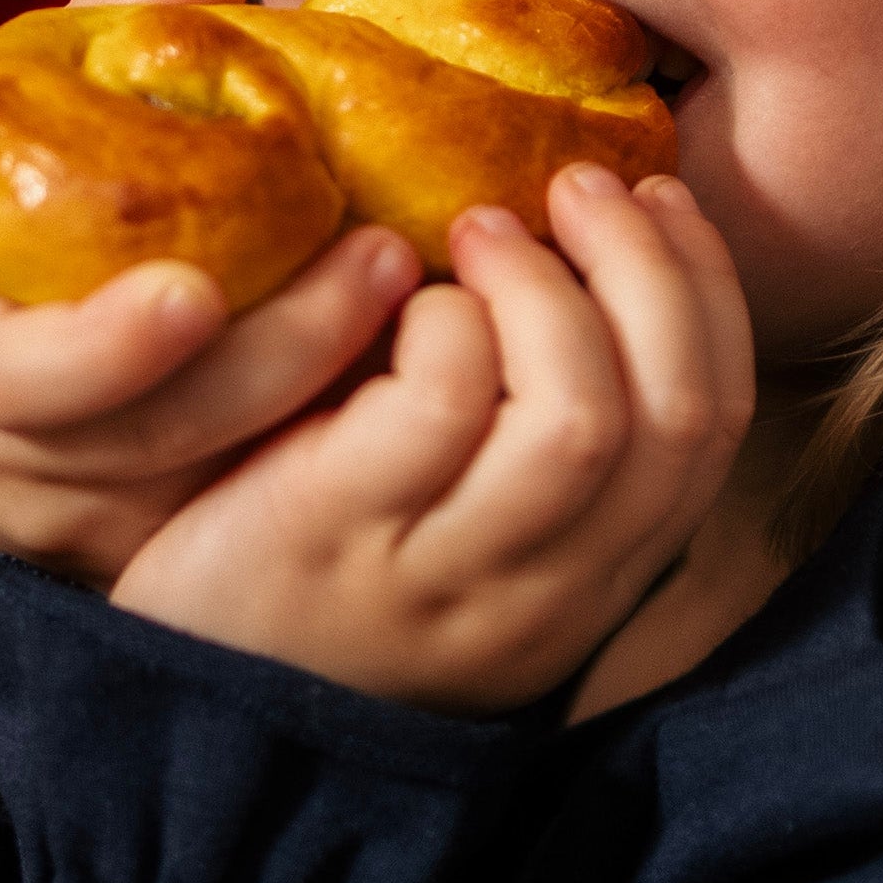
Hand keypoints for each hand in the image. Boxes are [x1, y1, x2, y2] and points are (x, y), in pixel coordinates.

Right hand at [0, 0, 426, 646]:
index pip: (28, 379)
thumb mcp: (21, 162)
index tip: (193, 290)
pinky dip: (358, 439)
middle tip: (383, 263)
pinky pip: (285, 506)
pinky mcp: (198, 550)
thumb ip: (96, 59)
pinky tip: (438, 370)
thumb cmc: (20, 255)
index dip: (110, 344)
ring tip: (426, 296)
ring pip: (239, 485)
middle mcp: (44, 462)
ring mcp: (125, 522)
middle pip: (165, 436)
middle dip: (280, 353)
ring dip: (341, 391)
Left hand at [112, 166, 753, 712]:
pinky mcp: (337, 533)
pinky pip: (440, 402)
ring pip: (576, 418)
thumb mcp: (460, 531)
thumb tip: (590, 252)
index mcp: (593, 584)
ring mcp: (442, 576)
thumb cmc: (317, 574)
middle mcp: (543, 596)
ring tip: (478, 227)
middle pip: (673, 416)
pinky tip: (392, 301)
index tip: (659, 201)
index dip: (705, 294)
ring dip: (542, 287)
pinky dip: (439, 322)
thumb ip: (532, 437)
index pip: (712, 427)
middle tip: (574, 186)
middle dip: (646, 269)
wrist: (170, 695)